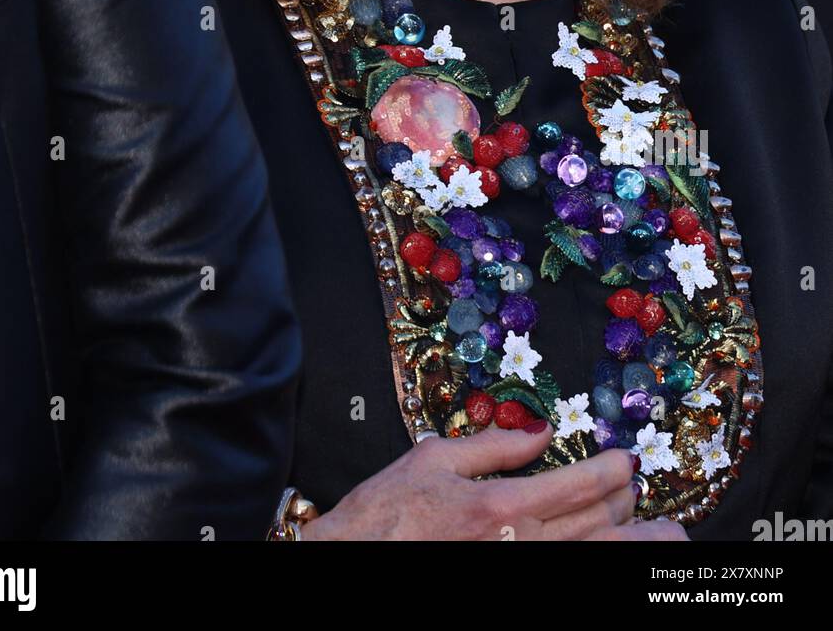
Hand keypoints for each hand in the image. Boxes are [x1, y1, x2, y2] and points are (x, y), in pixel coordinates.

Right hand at [299, 422, 688, 540]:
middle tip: (641, 492)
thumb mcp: (434, 459)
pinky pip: (568, 577)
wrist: (354, 560)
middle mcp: (520, 547)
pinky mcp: (511, 587)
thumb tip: (538, 433)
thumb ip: (493, 445)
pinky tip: (614, 554)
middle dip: (630, 507)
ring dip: (635, 547)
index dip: (613, 470)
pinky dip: (599, 565)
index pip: (578, 485)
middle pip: (598, 527)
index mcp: (502, 507)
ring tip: (666, 539)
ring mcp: (521, 574)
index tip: (627, 460)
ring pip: (593, 559)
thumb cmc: (386, 515)